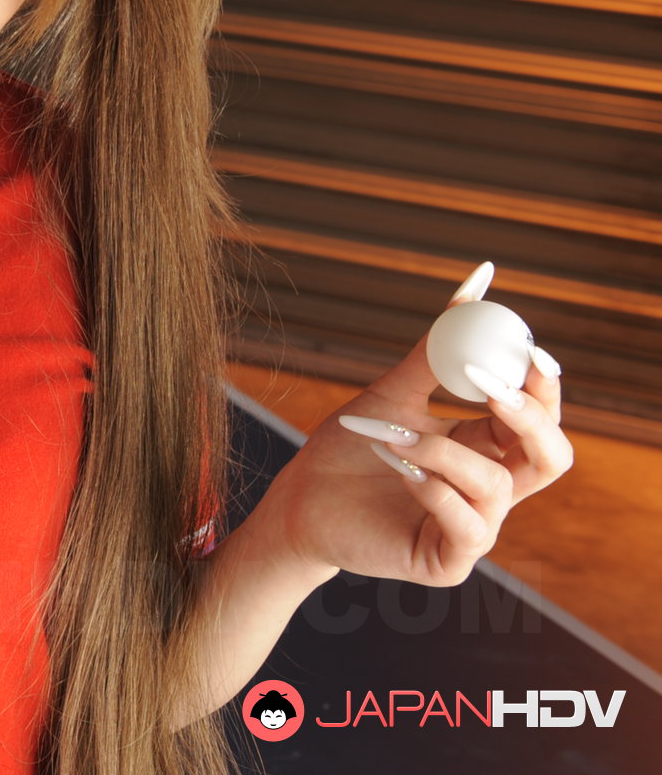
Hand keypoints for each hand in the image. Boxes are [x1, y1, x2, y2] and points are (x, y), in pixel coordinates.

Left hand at [263, 314, 573, 587]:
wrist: (298, 500)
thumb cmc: (350, 447)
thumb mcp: (394, 392)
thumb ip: (435, 351)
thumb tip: (472, 288)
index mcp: (486, 448)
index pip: (538, 419)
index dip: (542, 388)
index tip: (529, 350)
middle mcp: (490, 489)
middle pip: (551, 458)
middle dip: (530, 419)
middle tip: (493, 389)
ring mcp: (475, 528)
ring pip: (497, 485)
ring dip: (442, 451)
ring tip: (392, 435)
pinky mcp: (449, 562)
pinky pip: (468, 526)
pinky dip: (434, 489)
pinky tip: (398, 469)